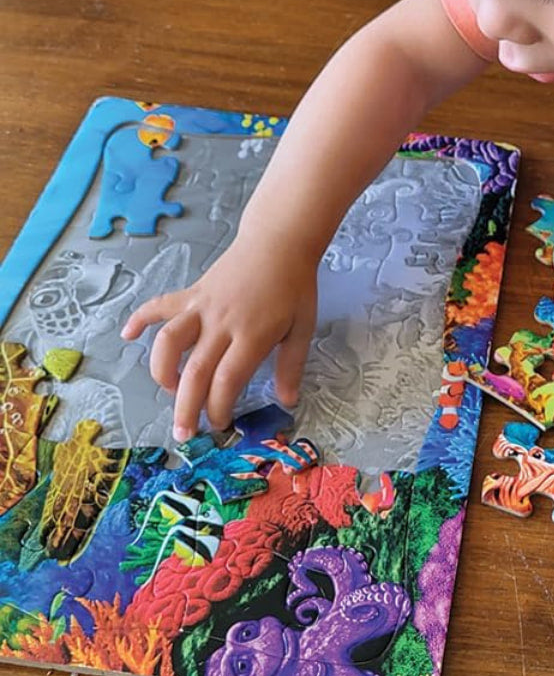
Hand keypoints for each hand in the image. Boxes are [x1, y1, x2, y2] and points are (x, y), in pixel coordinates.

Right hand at [121, 233, 318, 440]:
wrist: (278, 242)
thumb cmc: (294, 286)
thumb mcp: (303, 327)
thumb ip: (292, 365)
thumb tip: (288, 401)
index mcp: (252, 335)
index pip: (227, 381)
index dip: (218, 408)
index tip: (219, 424)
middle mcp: (222, 324)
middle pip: (196, 371)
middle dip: (185, 406)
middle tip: (183, 433)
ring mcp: (202, 306)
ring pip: (169, 340)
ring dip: (162, 370)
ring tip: (168, 388)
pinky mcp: (192, 292)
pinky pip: (160, 305)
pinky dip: (140, 318)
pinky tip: (128, 334)